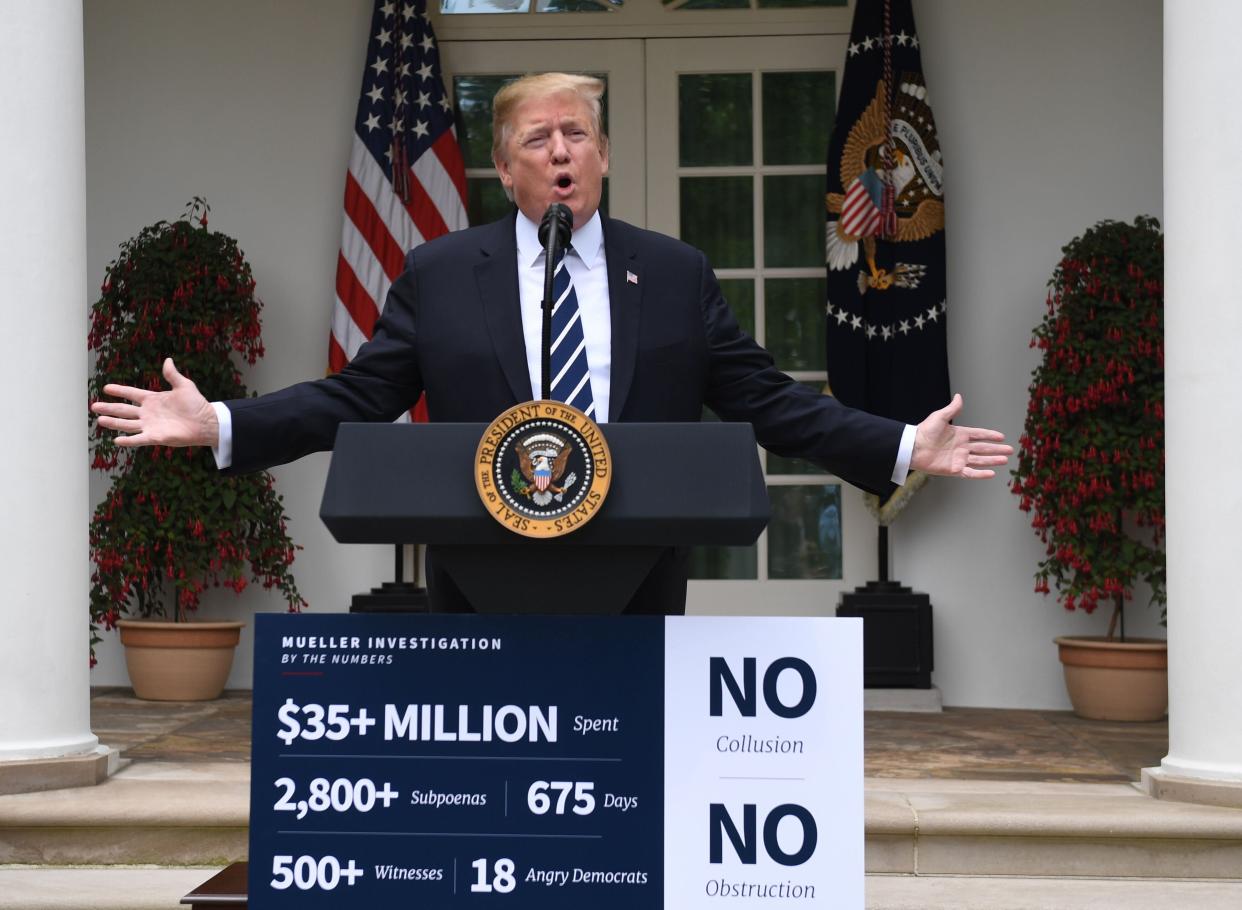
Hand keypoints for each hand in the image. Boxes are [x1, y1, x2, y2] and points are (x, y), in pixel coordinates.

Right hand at [91, 358, 219, 447]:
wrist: (206, 422)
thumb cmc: (197, 404)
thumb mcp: (184, 386)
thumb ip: (172, 375)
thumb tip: (168, 360)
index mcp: (153, 399)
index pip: (132, 393)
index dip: (120, 390)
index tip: (106, 387)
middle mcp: (148, 413)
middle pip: (124, 410)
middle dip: (109, 408)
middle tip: (94, 406)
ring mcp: (150, 425)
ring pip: (127, 424)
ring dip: (113, 422)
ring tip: (100, 420)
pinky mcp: (155, 437)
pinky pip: (138, 439)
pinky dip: (128, 440)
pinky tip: (116, 440)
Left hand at [911, 393, 1011, 478]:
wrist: (913, 447)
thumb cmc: (924, 431)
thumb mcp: (939, 417)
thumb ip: (952, 409)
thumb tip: (959, 396)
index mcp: (959, 434)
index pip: (979, 435)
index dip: (990, 435)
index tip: (1002, 436)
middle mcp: (961, 447)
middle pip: (983, 448)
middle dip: (996, 449)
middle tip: (1010, 450)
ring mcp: (958, 459)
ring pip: (980, 460)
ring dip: (992, 460)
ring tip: (1005, 460)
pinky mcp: (954, 470)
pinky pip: (970, 472)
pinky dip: (980, 474)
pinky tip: (991, 473)